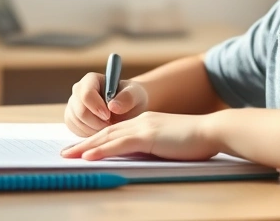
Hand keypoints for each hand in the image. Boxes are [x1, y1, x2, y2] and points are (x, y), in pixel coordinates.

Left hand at [60, 111, 221, 161]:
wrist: (213, 131)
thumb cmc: (197, 141)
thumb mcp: (169, 143)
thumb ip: (153, 147)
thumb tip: (140, 158)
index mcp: (146, 123)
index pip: (115, 132)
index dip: (96, 141)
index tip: (81, 149)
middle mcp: (141, 121)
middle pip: (106, 133)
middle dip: (84, 143)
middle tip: (66, 153)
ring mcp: (144, 127)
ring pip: (108, 137)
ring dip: (85, 147)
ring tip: (69, 156)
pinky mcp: (149, 135)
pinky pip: (119, 144)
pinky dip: (101, 150)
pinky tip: (88, 156)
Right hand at [64, 72, 148, 136]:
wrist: (127, 108)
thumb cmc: (131, 98)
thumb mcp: (135, 95)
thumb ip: (128, 98)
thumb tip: (112, 106)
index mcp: (91, 79)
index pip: (86, 95)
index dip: (97, 108)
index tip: (109, 116)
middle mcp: (78, 90)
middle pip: (79, 111)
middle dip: (96, 123)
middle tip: (111, 124)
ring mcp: (73, 104)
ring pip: (76, 122)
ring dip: (93, 130)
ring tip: (108, 127)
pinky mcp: (71, 118)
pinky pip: (75, 130)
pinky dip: (88, 134)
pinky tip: (100, 131)